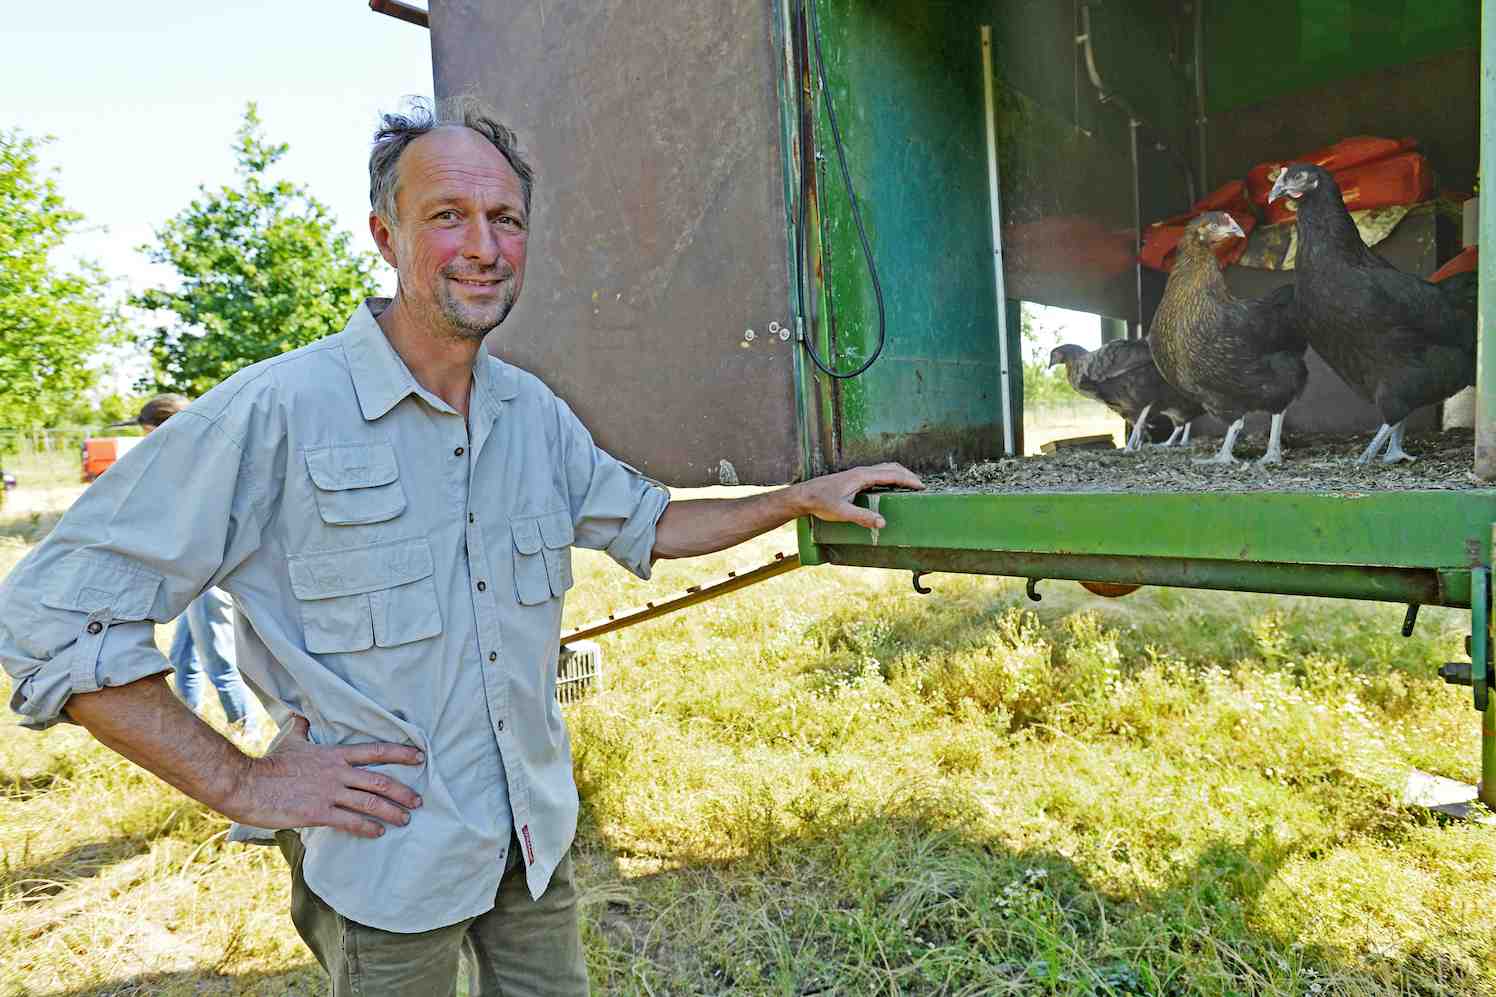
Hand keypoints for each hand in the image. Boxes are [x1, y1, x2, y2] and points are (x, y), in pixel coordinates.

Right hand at [222, 716, 424, 838]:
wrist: (248, 783)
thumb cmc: (270, 764)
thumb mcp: (291, 742)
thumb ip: (302, 729)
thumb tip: (302, 716)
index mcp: (334, 755)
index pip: (375, 751)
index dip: (400, 753)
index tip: (420, 756)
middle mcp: (337, 773)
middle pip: (379, 780)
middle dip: (403, 791)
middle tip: (419, 800)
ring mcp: (329, 793)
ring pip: (369, 802)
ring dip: (391, 812)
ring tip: (404, 819)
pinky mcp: (318, 813)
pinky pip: (349, 821)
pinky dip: (367, 827)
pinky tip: (377, 832)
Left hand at [796, 462, 923, 528]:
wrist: (804, 496)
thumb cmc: (821, 502)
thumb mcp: (842, 512)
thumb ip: (862, 517)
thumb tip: (882, 522)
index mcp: (862, 476)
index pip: (891, 475)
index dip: (908, 480)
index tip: (922, 486)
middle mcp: (862, 472)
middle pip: (891, 468)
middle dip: (907, 475)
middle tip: (920, 486)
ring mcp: (858, 474)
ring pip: (884, 470)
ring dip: (899, 475)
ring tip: (910, 486)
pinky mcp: (855, 479)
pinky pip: (878, 475)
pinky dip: (890, 478)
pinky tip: (891, 489)